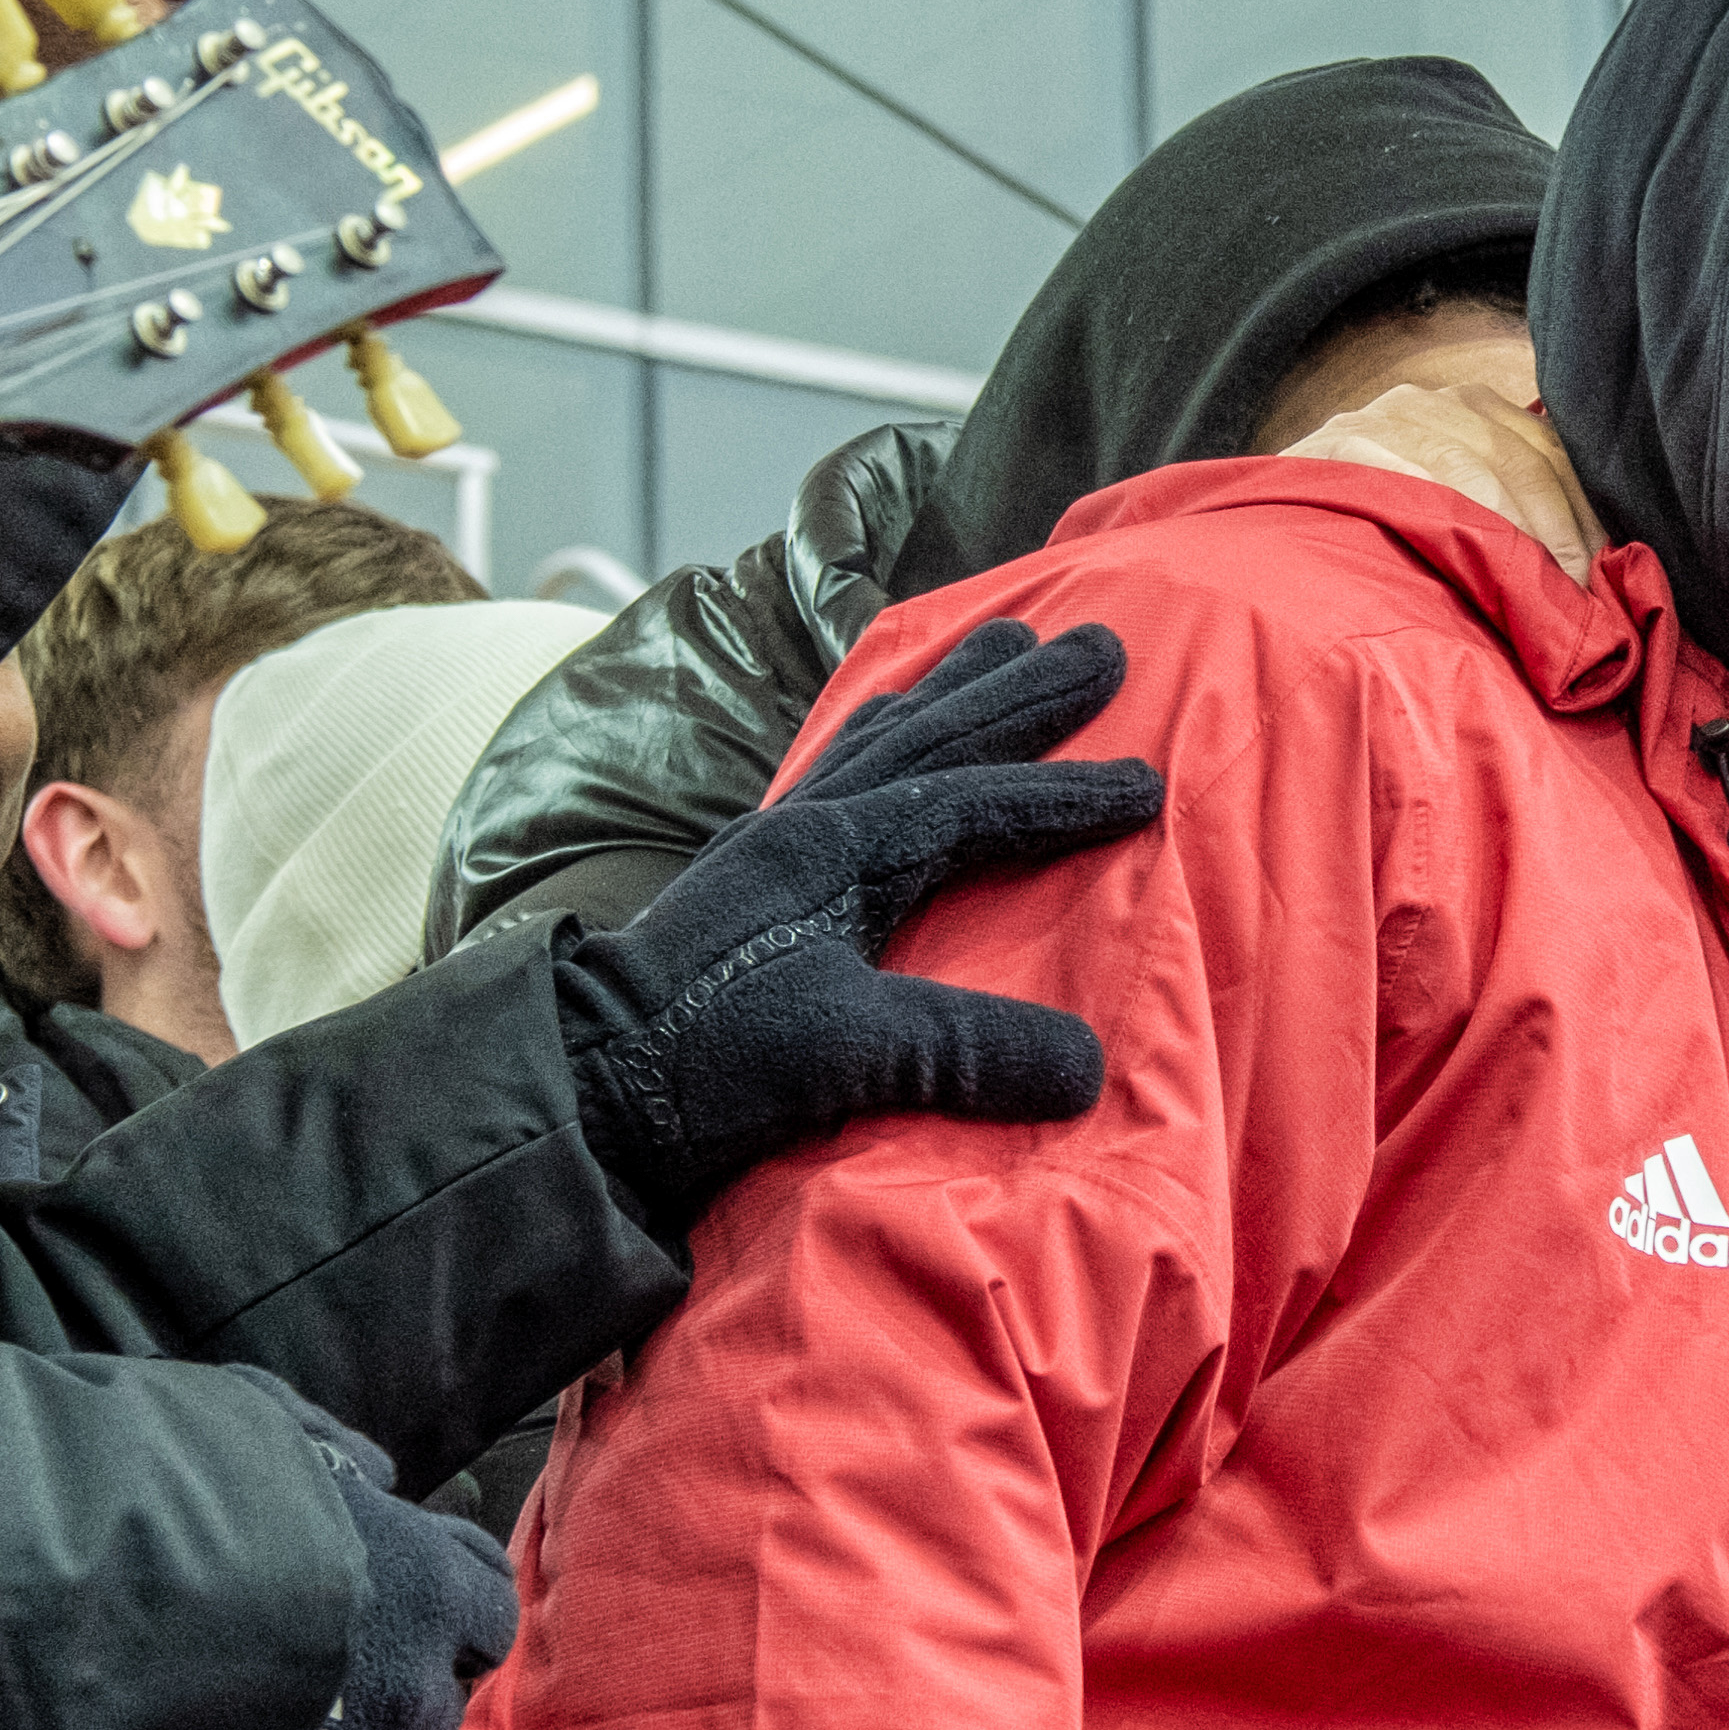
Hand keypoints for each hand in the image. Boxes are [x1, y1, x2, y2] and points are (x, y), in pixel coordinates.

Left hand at [555, 618, 1164, 1233]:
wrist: (578, 1088)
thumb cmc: (702, 1065)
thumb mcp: (843, 1056)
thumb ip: (964, 1050)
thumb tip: (1091, 1066)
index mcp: (835, 853)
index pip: (975, 804)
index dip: (1064, 795)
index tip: (1149, 782)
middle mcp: (805, 827)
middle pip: (932, 737)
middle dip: (1019, 693)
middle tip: (1100, 641)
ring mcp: (770, 845)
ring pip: (878, 739)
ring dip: (949, 694)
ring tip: (1000, 644)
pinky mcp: (745, 877)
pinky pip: (830, 771)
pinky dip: (877, 735)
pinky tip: (881, 735)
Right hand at [1272, 369, 1596, 568]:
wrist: (1270, 524)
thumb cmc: (1376, 532)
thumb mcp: (1450, 508)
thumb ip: (1508, 515)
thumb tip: (1595, 567)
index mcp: (1470, 407)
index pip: (1547, 448)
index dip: (1584, 510)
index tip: (1608, 569)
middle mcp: (1429, 400)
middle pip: (1518, 455)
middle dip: (1556, 529)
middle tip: (1578, 595)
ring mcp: (1381, 418)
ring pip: (1471, 465)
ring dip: (1511, 532)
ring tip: (1534, 590)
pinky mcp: (1341, 444)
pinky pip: (1408, 474)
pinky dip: (1446, 515)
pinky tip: (1467, 558)